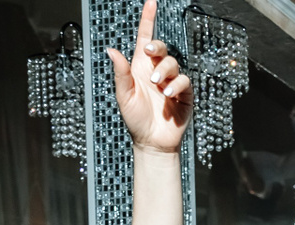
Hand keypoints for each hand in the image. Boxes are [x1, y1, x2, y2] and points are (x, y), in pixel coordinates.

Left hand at [108, 1, 191, 154]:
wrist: (151, 142)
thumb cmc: (135, 119)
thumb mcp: (123, 95)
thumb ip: (120, 73)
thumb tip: (111, 50)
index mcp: (140, 68)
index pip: (145, 38)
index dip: (148, 20)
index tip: (151, 2)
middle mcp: (156, 72)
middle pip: (162, 49)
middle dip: (157, 47)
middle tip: (149, 52)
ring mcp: (171, 82)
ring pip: (173, 64)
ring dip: (164, 71)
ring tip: (157, 86)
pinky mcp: (184, 94)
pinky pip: (184, 81)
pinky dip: (176, 85)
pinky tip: (168, 95)